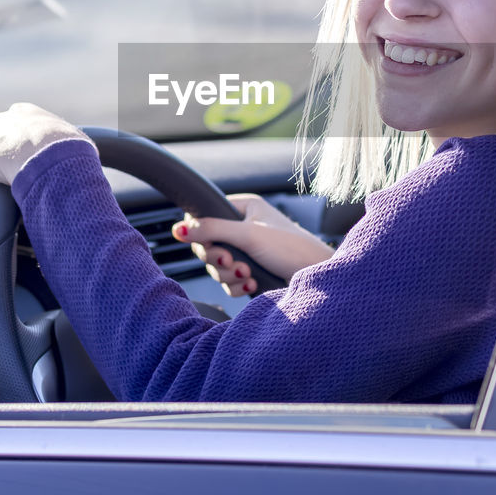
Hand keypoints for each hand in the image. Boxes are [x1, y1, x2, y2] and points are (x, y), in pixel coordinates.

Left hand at [0, 102, 87, 187]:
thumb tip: (81, 155)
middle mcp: (1, 119)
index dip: (19, 137)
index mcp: (25, 112)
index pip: (15, 118)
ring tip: (3, 181)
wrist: (48, 157)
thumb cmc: (69, 150)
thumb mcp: (76, 139)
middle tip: (12, 169)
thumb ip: (69, 142)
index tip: (26, 153)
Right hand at [173, 194, 333, 295]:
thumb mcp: (248, 235)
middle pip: (207, 245)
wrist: (317, 278)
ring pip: (217, 266)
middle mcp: (244, 228)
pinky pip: (229, 281)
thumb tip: (178, 229)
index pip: (206, 216)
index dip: (201, 233)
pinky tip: (252, 284)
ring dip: (229, 274)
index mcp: (244, 208)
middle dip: (218, 259)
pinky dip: (237, 285)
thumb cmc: (291, 249)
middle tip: (230, 261)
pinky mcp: (252, 273)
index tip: (208, 245)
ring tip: (247, 274)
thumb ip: (211, 230)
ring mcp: (248, 252)